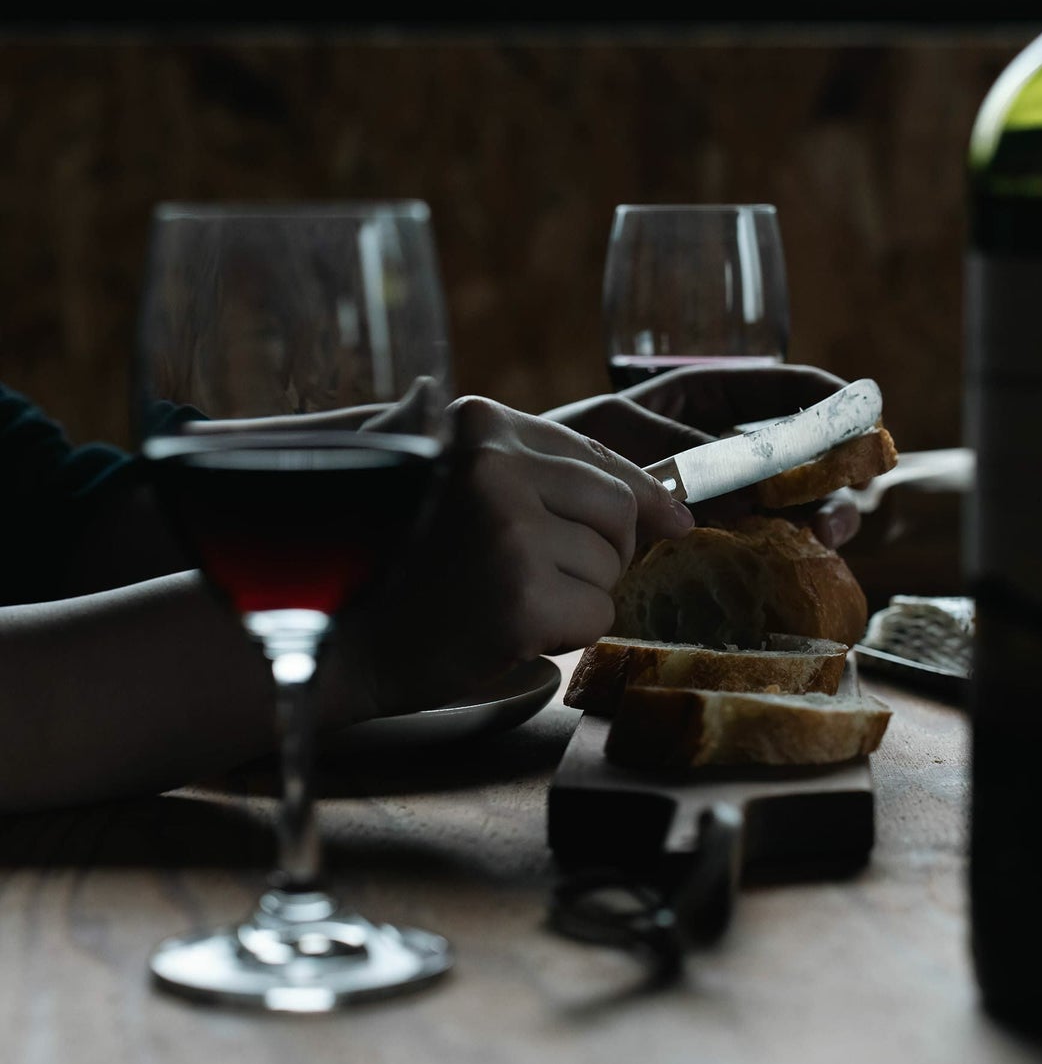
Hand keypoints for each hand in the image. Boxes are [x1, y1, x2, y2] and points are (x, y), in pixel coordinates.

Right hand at [338, 395, 694, 714]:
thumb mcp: (467, 487)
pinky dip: (567, 633)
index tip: (672, 522)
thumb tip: (678, 513)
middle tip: (551, 577)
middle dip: (604, 552)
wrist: (340, 638)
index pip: (597, 454)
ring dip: (577, 595)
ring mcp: (508, 532)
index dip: (642, 494)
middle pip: (617, 509)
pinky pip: (597, 615)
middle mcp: (495, 467)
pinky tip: (512, 629)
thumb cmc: (411, 564)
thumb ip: (553, 478)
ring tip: (511, 599)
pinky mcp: (521, 599)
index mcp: (480, 425)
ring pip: (609, 567)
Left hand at [542, 363, 863, 548]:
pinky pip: (764, 541)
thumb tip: (748, 491)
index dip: (829, 398)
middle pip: (804, 452)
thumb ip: (683, 453)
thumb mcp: (621, 435)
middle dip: (834, 474)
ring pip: (795, 501)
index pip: (783, 388)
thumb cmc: (565, 450)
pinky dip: (786, 550)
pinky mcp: (714, 537)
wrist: (530, 502)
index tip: (864, 413)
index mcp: (706, 399)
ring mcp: (724, 492)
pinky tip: (796, 562)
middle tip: (834, 503)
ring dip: (820, 516)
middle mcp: (725, 445)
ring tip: (822, 538)